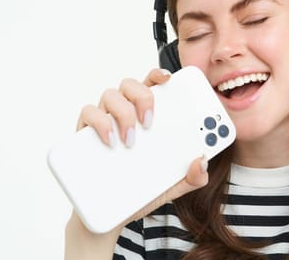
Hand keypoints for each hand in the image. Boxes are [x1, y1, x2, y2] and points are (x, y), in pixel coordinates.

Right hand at [66, 69, 208, 247]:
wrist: (110, 213)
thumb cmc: (141, 190)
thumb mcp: (172, 186)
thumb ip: (192, 177)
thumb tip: (203, 162)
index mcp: (147, 115)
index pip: (153, 84)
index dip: (160, 75)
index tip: (170, 79)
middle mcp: (125, 111)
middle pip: (131, 84)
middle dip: (143, 97)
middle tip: (150, 122)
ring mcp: (104, 119)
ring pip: (110, 94)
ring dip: (123, 113)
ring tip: (131, 140)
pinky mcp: (85, 132)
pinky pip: (89, 113)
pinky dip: (100, 123)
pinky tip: (110, 141)